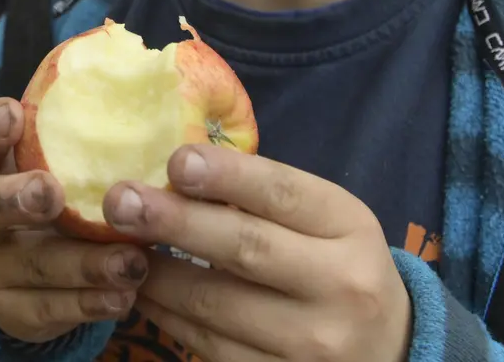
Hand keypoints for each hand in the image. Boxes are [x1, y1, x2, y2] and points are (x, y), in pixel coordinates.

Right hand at [0, 97, 148, 343]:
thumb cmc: (54, 191)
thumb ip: (81, 129)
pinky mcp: (11, 310)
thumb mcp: (54, 160)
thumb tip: (156, 71)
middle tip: (53, 194)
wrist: (19, 273)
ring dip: (84, 263)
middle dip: (18, 199)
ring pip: (33, 264)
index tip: (12, 113)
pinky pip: (49, 310)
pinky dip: (89, 305)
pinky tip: (123, 296)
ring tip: (131, 260)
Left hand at [100, 145, 412, 361]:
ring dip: (156, 274)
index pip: (284, 194)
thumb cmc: (338, 265)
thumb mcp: (328, 221)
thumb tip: (179, 168)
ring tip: (116, 247)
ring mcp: (310, 343)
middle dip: (175, 222)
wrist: (386, 349)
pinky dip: (167, 315)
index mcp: (350, 228)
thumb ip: (268, 197)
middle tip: (120, 201)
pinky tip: (143, 290)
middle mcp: (339, 287)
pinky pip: (208, 346)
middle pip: (245, 249)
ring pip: (215, 305)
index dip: (228, 176)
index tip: (176, 160)